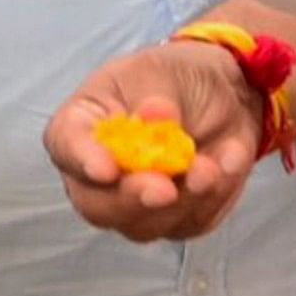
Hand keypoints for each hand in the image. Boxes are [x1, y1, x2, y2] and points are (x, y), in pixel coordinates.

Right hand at [42, 38, 263, 241]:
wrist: (225, 96)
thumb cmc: (176, 78)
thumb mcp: (161, 71)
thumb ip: (155, 96)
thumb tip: (155, 116)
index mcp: (81, 126)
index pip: (66, 146)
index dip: (82, 161)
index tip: (106, 169)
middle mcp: (98, 174)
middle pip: (97, 206)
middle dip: (133, 200)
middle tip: (165, 188)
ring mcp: (135, 203)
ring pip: (146, 224)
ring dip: (184, 198)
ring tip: (214, 163)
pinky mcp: (176, 219)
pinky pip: (192, 222)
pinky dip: (216, 195)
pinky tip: (230, 159)